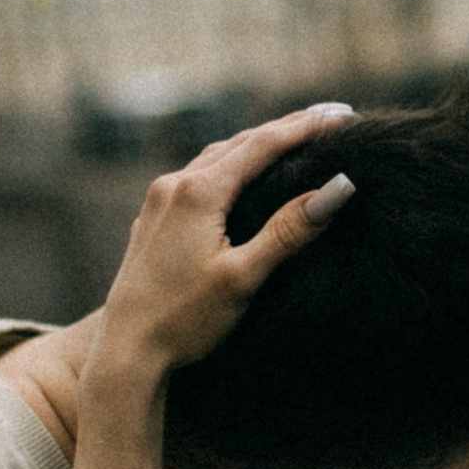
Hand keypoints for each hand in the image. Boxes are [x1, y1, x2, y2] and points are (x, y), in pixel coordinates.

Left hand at [89, 104, 356, 391]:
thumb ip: (289, 230)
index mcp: (198, 192)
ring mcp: (157, 201)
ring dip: (254, 145)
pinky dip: (227, 166)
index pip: (262, 145)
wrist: (125, 352)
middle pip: (239, 144)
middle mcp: (173, 185)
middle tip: (328, 118)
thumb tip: (338, 188)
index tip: (343, 116)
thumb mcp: (244, 277)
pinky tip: (238, 176)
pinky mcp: (151, 220)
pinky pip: (195, 177)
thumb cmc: (185, 320)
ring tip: (291, 139)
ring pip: (215, 158)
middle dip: (284, 130)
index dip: (305, 128)